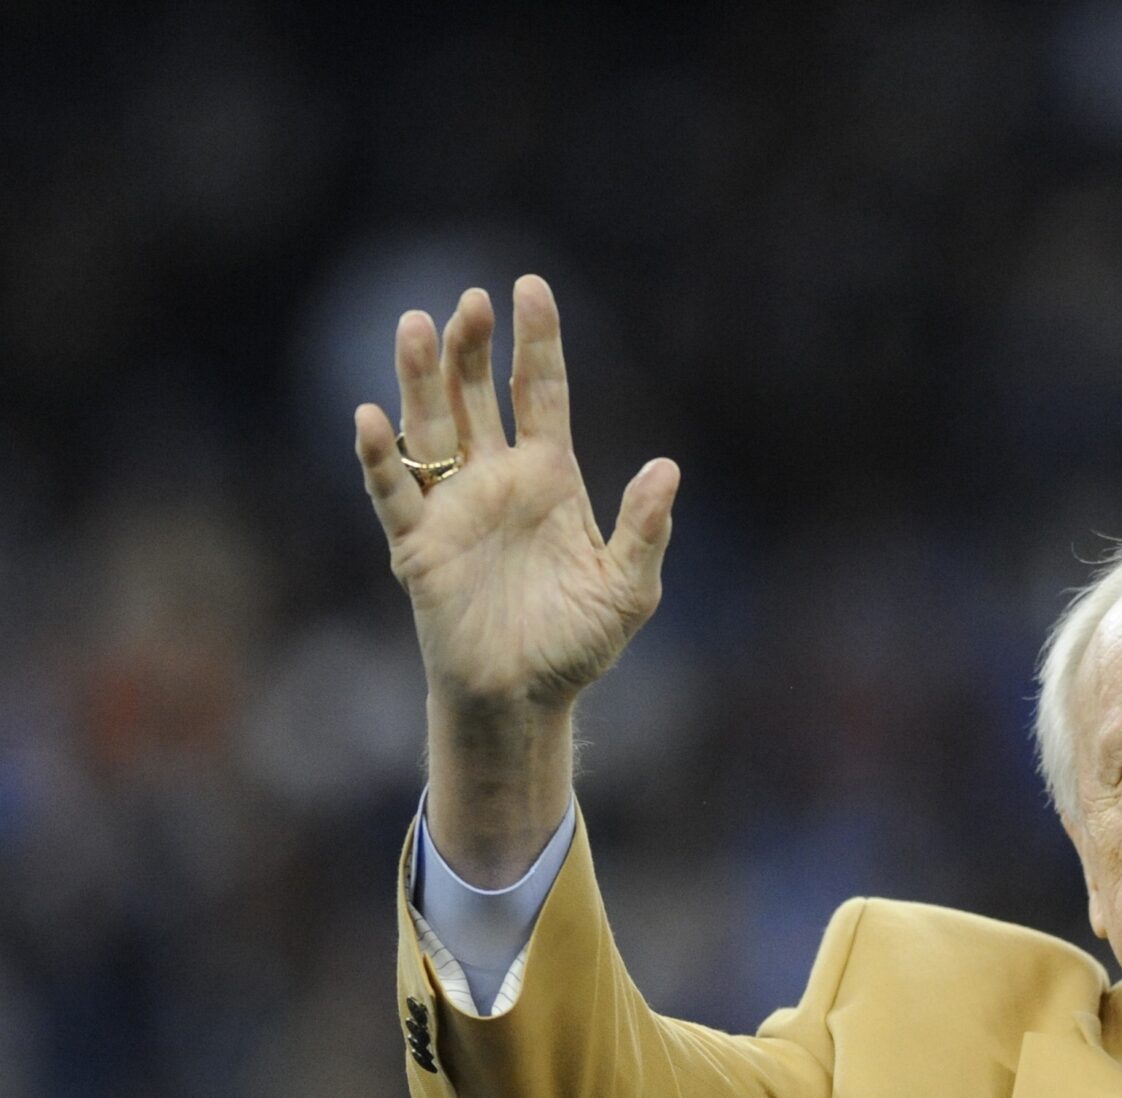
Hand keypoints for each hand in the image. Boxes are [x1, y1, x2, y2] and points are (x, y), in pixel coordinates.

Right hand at [353, 276, 677, 712]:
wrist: (525, 700)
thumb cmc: (577, 645)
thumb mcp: (628, 589)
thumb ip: (646, 530)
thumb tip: (667, 468)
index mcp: (550, 478)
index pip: (539, 392)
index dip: (536, 342)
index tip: (530, 288)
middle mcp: (497, 481)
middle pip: (477, 395)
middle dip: (473, 348)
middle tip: (473, 301)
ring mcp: (454, 508)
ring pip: (431, 428)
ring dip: (422, 380)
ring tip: (419, 325)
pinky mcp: (419, 546)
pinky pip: (394, 493)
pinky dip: (380, 458)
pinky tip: (371, 419)